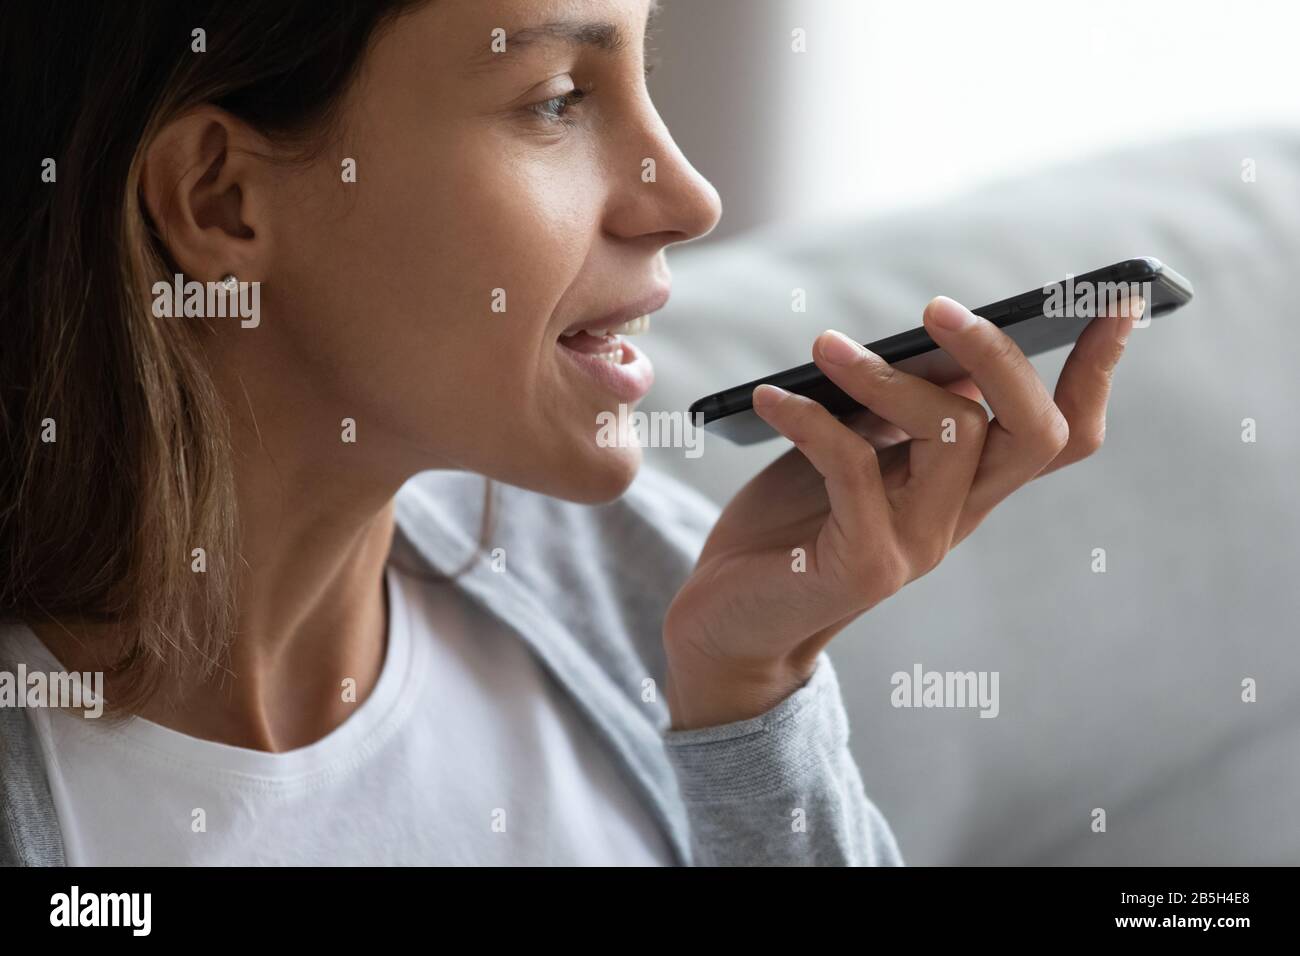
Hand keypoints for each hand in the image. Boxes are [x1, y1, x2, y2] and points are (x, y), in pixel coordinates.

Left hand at [663, 294, 1141, 729]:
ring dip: (885, 377)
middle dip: (998, 358)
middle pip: (1035, 434)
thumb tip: (933, 339)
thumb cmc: (790, 525)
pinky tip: (769, 398)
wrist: (730, 619)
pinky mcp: (863, 565)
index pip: (1060, 435)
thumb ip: (893, 408)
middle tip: (937, 308)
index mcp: (967, 486)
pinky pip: (854, 467)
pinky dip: (811, 419)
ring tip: (824, 346)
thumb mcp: (850, 450)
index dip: (1099, 371)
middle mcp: (958, 518)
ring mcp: (917, 546)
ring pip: (950, 436)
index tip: (1117, 300)